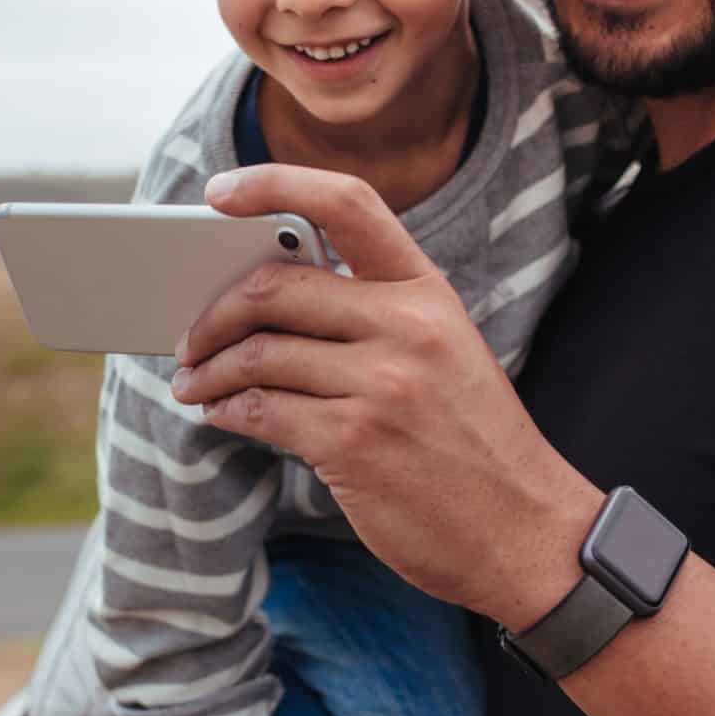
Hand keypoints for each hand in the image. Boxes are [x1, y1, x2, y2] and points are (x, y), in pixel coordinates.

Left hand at [173, 167, 600, 628]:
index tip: (219, 192)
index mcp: (428, 292)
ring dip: (207, 370)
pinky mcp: (352, 442)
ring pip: (257, 354)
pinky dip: (226, 412)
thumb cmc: (472, 444)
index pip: (347, 204)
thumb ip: (375, 316)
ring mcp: (381, 384)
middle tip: (189, 337)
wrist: (524, 531)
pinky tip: (220, 415)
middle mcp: (406, 326)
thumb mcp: (444, 353)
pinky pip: (259, 411)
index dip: (274, 184)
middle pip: (275, 287)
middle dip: (213, 312)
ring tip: (192, 383)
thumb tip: (268, 300)